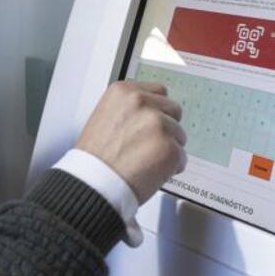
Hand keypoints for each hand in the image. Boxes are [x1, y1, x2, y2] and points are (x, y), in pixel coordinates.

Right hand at [76, 80, 186, 202]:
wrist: (93, 184)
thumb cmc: (95, 158)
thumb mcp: (104, 117)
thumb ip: (130, 109)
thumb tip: (152, 112)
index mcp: (124, 91)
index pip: (159, 92)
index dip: (156, 111)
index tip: (150, 123)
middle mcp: (142, 102)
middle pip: (173, 110)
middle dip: (166, 128)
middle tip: (148, 145)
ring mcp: (158, 124)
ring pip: (179, 135)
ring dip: (168, 148)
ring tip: (145, 161)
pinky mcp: (169, 148)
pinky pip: (182, 157)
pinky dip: (171, 168)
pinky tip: (151, 172)